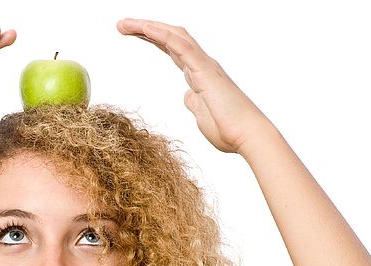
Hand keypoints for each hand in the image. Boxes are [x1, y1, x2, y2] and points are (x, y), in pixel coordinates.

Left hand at [117, 18, 269, 153]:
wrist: (248, 137)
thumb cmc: (229, 130)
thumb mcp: (202, 116)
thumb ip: (195, 103)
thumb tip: (188, 96)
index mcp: (199, 75)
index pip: (172, 50)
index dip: (153, 39)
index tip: (133, 33)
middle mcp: (202, 65)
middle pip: (170, 38)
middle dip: (146, 29)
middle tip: (122, 24)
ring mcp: (204, 66)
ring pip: (174, 37)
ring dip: (148, 27)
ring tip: (124, 24)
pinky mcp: (205, 71)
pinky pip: (181, 46)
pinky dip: (162, 35)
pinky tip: (145, 28)